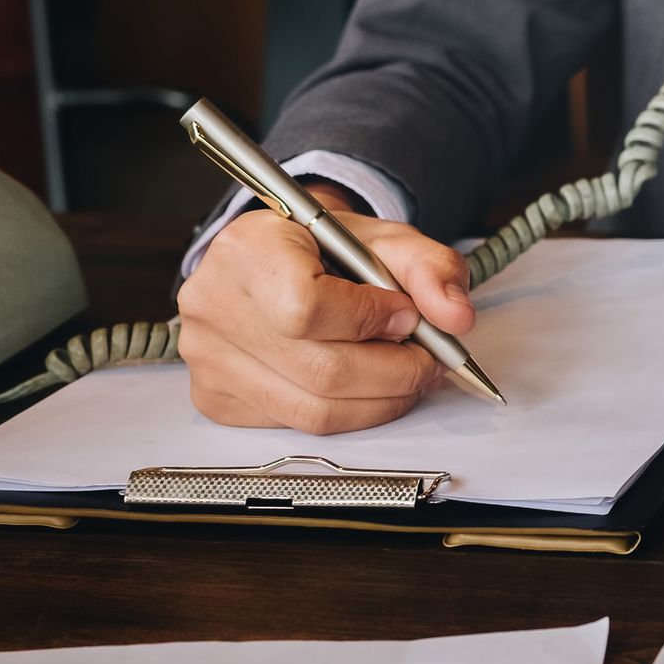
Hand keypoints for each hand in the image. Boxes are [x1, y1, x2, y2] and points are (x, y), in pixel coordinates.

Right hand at [175, 187, 474, 433]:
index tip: (405, 315)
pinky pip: (296, 424)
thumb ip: (430, 268)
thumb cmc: (326, 250)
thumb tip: (456, 316)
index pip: (308, 308)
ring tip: (405, 374)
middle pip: (320, 371)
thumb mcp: (384, 239)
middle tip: (427, 360)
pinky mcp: (215, 397)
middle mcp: (213, 305)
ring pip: (313, 410)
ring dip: (379, 400)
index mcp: (247, 249)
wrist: (277, 262)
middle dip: (395, 373)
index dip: (370, 321)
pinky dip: (346, 412)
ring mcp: (208, 358)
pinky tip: (362, 386)